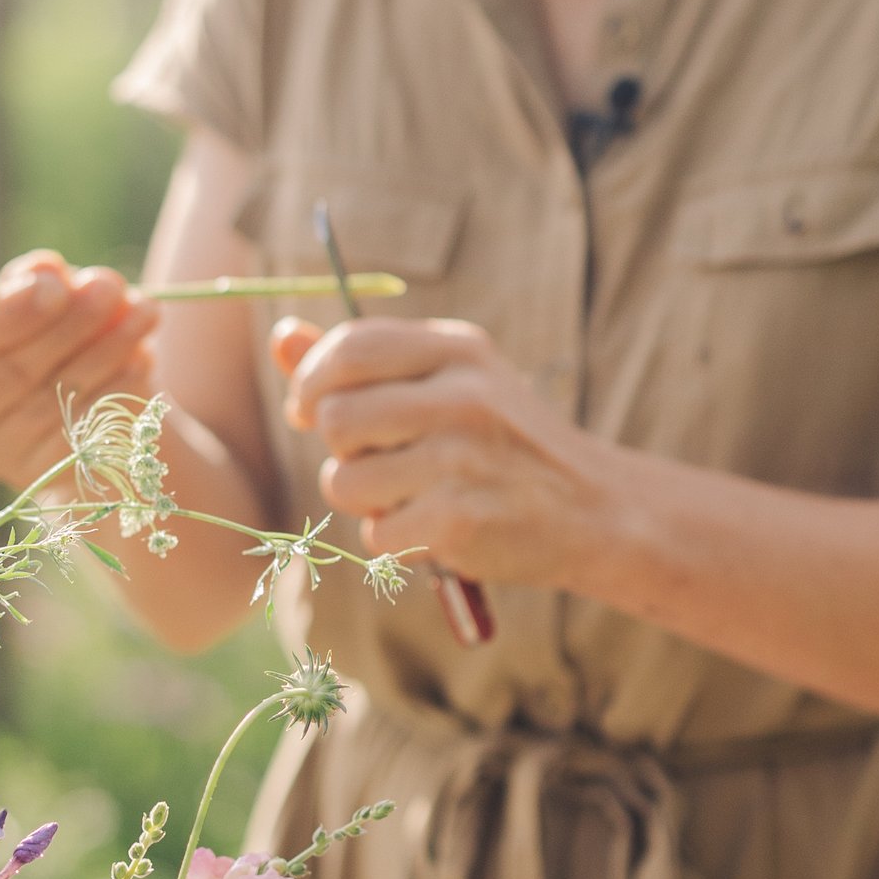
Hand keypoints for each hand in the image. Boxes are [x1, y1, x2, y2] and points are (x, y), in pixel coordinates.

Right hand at [0, 254, 160, 492]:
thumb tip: (44, 271)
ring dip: (106, 352)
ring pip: (56, 403)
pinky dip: (120, 393)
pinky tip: (143, 358)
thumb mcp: (29, 299)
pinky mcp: (42, 480)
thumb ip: (30, 281)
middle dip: (68, 326)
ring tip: (145, 311)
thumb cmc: (38, 331)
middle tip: (110, 287)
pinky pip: (87, 435)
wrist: (68, 400)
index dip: (7, 315)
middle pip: (10, 374)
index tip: (56, 284)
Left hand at [275, 313, 612, 587]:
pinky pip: (377, 534)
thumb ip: (365, 364)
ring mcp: (462, 460)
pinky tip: (437, 529)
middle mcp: (463, 397)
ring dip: (364, 500)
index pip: (351, 347)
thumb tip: (280, 337)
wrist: (597, 510)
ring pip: (345, 482)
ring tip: (412, 496)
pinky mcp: (459, 522)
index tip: (311, 409)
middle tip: (379, 461)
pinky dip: (396, 541)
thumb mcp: (452, 382)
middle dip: (341, 449)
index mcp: (459, 350)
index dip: (312, 382)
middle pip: (336, 418)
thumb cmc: (506, 443)